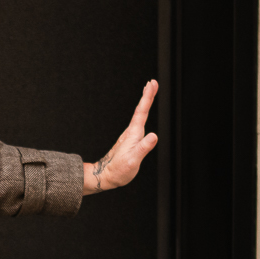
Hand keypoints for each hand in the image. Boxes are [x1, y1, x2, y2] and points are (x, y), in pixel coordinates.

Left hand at [85, 80, 158, 194]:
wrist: (106, 176)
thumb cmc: (119, 170)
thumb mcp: (133, 161)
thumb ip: (143, 148)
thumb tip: (153, 136)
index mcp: (133, 134)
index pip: (142, 112)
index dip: (147, 97)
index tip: (152, 84)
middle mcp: (131, 132)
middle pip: (140, 110)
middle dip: (147, 95)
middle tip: (153, 82)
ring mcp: (130, 136)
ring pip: (139, 115)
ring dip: (144, 102)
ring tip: (149, 90)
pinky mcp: (130, 140)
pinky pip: (138, 122)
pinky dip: (142, 113)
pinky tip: (142, 113)